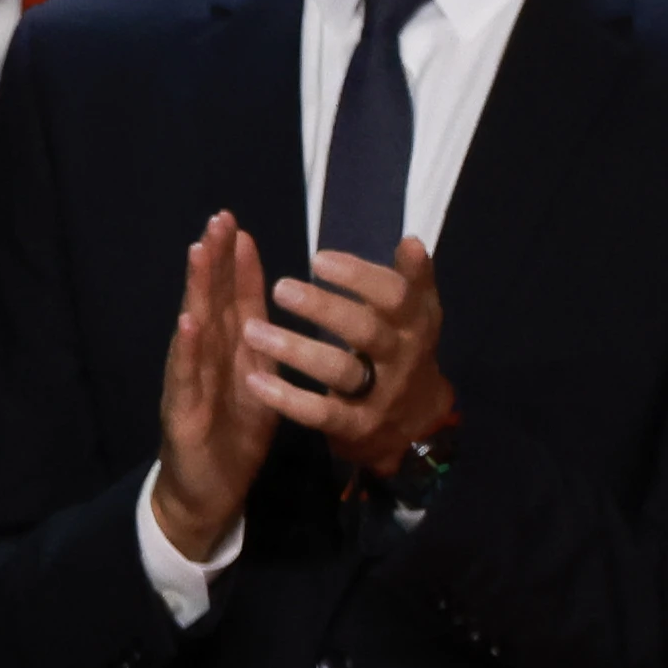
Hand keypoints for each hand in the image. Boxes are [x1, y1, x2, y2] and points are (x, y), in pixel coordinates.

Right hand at [150, 212, 282, 562]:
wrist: (207, 491)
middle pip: (209, 302)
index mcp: (229, 353)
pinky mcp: (182, 412)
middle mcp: (205, 360)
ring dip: (195, 290)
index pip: (231, 300)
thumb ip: (266, 347)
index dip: (235, 262)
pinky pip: (187, 377)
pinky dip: (186, 348)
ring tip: (199, 253)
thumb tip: (280, 308)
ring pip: (193, 329)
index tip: (237, 223)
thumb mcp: (261, 386)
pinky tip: (188, 322)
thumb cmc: (233, 437)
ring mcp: (189, 383)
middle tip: (218, 220)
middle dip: (213, 260)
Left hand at [251, 233, 455, 477]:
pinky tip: (253, 380)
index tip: (318, 258)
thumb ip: (409, 282)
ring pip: (339, 370)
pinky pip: (320, 413)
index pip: (395, 295)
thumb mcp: (414, 317)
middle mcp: (402, 358)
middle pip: (365, 330)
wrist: (415, 425)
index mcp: (416, 324)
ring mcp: (380, 395)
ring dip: (294, 350)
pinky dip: (286, 397)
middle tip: (280, 288)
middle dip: (323, 308)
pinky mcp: (355, 427)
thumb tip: (410, 240)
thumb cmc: (401, 354)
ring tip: (251, 330)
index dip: (359, 276)